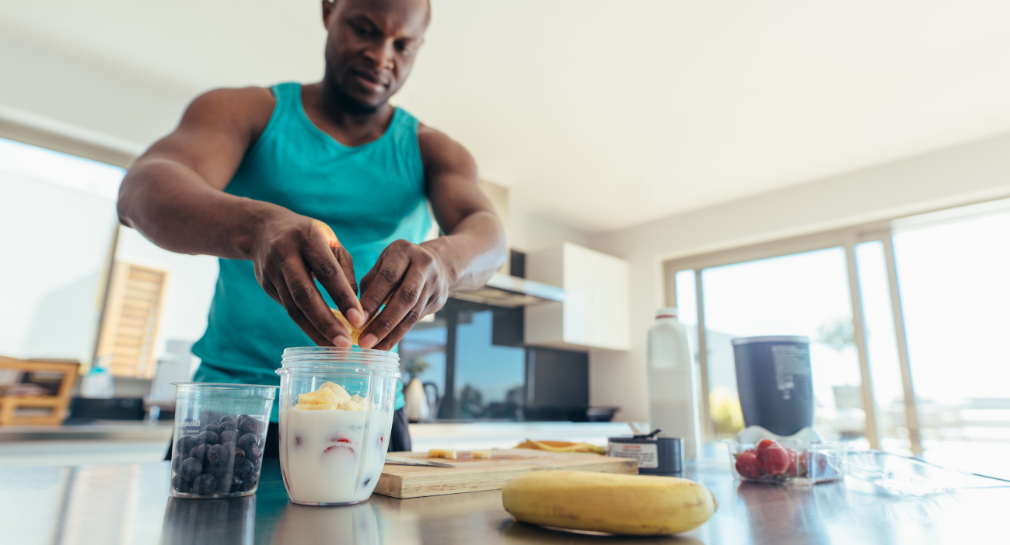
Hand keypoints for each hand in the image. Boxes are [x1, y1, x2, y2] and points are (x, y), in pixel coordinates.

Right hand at [249, 212, 364, 346]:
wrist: (263, 229)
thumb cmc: (310, 237)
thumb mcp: (331, 243)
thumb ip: (344, 272)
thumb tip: (356, 307)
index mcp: (308, 238)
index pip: (327, 271)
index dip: (343, 297)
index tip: (359, 320)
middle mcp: (286, 254)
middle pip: (305, 294)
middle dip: (326, 322)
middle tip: (345, 344)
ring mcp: (272, 271)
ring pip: (293, 307)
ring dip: (315, 331)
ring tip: (336, 349)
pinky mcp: (266, 285)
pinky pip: (288, 310)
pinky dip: (306, 327)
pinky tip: (322, 339)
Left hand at [356, 240, 448, 349]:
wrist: (437, 263)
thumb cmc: (397, 266)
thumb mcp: (382, 266)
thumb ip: (369, 287)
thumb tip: (353, 316)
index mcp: (403, 251)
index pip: (387, 278)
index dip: (372, 301)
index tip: (356, 321)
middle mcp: (423, 265)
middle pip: (404, 298)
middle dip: (383, 323)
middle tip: (364, 342)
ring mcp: (435, 283)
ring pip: (413, 313)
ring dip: (391, 334)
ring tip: (373, 348)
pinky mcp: (440, 299)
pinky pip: (417, 320)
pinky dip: (399, 333)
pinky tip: (385, 343)